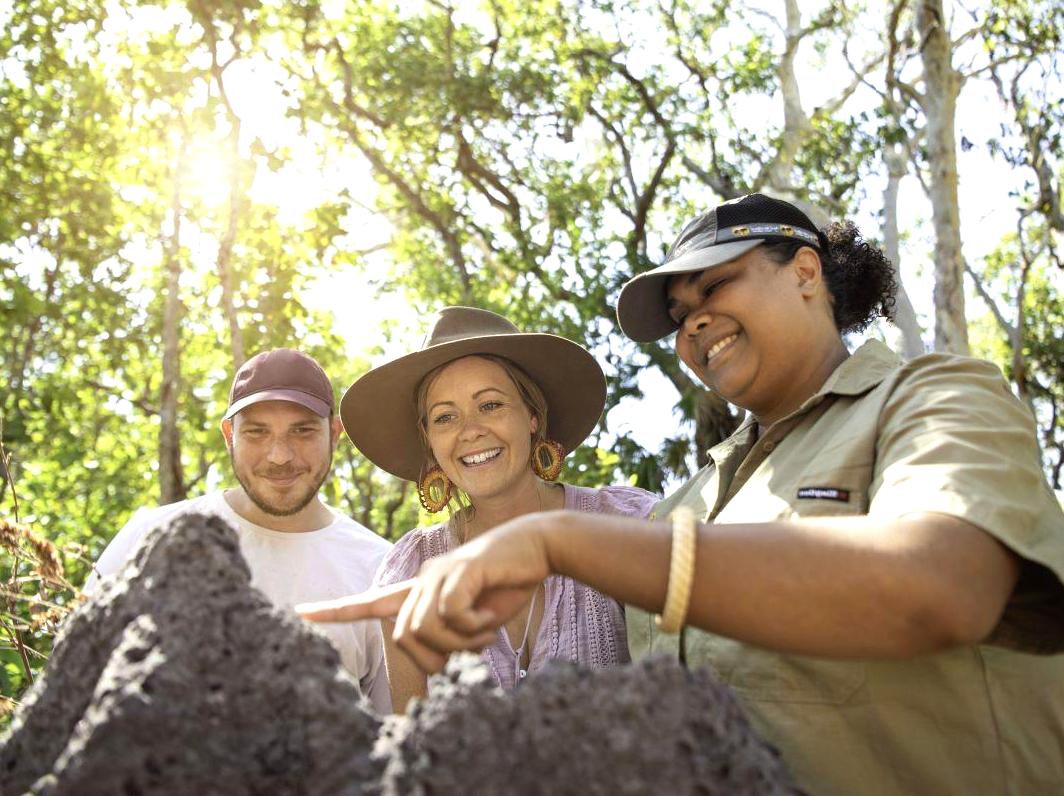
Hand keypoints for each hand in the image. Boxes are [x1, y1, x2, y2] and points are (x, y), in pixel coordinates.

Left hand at [298, 512, 555, 672]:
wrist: (537, 549)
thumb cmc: (507, 585)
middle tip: (475, 648)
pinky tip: (491, 618)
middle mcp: (422, 578)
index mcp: (422, 590)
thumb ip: (452, 637)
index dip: (337, 610)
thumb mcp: (476, 622)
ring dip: (458, 642)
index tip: (300, 613)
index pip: (370, 602)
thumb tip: (439, 664)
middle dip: (438, 655)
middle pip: (405, 636)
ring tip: (485, 631)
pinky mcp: (460, 569)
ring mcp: (439, 572)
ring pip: (423, 627)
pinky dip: (472, 627)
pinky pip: (451, 614)